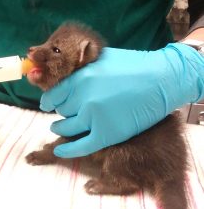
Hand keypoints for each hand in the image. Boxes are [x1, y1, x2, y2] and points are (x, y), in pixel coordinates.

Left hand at [40, 43, 203, 157]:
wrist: (162, 79)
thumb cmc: (134, 65)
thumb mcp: (102, 58)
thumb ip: (82, 67)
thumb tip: (66, 74)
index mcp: (81, 78)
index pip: (53, 95)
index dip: (48, 102)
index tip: (47, 105)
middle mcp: (84, 98)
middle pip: (62, 110)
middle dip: (63, 110)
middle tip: (68, 111)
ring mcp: (94, 117)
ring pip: (68, 126)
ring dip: (61, 127)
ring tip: (59, 127)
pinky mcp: (107, 134)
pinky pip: (81, 146)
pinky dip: (68, 150)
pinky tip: (59, 150)